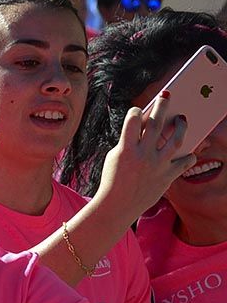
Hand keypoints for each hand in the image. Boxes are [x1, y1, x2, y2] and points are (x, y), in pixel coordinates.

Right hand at [92, 92, 196, 222]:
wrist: (117, 206)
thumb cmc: (113, 180)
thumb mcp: (115, 157)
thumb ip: (129, 142)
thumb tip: (145, 128)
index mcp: (126, 149)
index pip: (133, 120)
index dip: (136, 111)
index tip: (139, 109)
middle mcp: (144, 155)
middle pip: (157, 123)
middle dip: (162, 106)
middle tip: (167, 96)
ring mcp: (157, 166)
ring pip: (176, 139)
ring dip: (181, 126)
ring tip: (182, 119)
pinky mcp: (167, 177)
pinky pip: (184, 162)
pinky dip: (189, 156)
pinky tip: (189, 151)